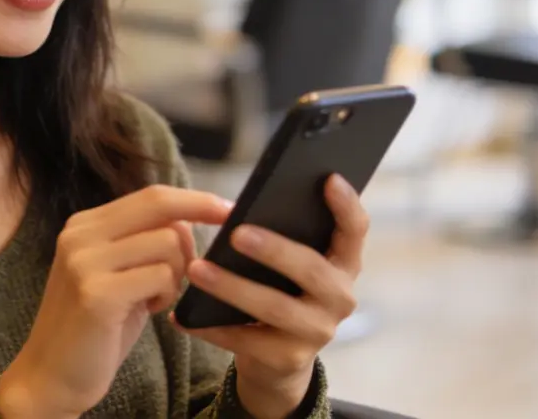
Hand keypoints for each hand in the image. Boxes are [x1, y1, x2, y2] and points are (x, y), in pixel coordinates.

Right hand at [0, 185, 232, 418]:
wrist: (51, 375)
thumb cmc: (95, 328)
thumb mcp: (115, 274)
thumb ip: (141, 243)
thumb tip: (191, 219)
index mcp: (85, 225)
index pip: (151, 195)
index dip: (195, 199)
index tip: (228, 209)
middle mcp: (81, 235)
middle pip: (160, 206)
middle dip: (197, 227)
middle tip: (196, 267)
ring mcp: (86, 262)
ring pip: (168, 242)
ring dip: (177, 273)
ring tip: (157, 297)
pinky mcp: (97, 293)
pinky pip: (161, 276)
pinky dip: (167, 294)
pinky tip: (151, 310)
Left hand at [173, 174, 367, 418]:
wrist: (277, 357)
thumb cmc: (279, 290)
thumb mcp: (290, 263)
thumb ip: (283, 235)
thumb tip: (244, 206)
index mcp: (342, 264)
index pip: (354, 231)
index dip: (346, 205)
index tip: (328, 178)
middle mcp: (340, 298)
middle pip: (311, 270)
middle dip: (274, 250)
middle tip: (236, 233)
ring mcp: (318, 332)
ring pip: (275, 306)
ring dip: (232, 286)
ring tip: (196, 269)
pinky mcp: (288, 359)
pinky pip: (245, 339)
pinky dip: (211, 326)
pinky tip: (183, 315)